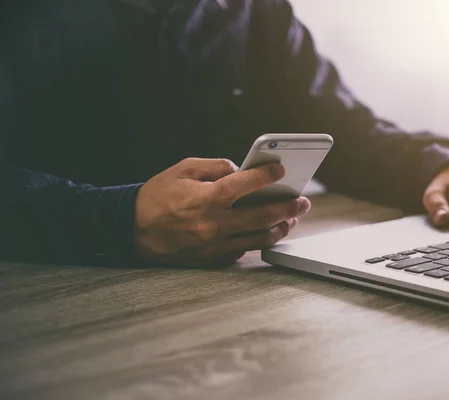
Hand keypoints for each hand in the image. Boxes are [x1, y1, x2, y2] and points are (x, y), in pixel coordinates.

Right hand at [134, 158, 310, 265]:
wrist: (132, 230)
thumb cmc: (157, 196)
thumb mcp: (183, 170)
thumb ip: (215, 166)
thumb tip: (240, 169)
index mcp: (206, 199)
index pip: (245, 185)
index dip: (266, 176)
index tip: (281, 171)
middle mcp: (214, 224)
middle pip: (262, 217)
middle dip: (288, 208)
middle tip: (302, 201)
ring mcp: (214, 245)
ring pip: (259, 239)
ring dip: (280, 228)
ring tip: (291, 219)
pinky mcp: (212, 259)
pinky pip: (243, 250)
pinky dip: (257, 240)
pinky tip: (265, 231)